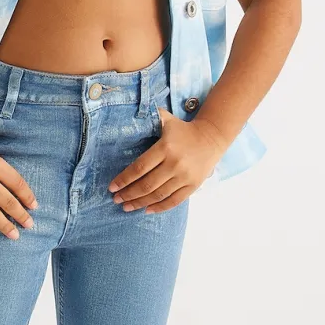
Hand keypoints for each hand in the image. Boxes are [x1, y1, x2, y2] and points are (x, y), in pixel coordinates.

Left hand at [107, 110, 225, 212]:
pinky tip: (147, 210)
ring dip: (140, 203)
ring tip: (126, 207)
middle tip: (116, 199)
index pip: (139, 168)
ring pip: (158, 195)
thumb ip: (149, 117)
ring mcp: (185, 176)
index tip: (112, 187)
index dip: (124, 179)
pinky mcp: (193, 185)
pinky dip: (160, 208)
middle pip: (147, 184)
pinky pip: (174, 201)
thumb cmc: (183, 130)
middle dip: (128, 194)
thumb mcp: (166, 120)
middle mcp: (175, 164)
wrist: (212, 137)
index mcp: (165, 147)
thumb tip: (127, 115)